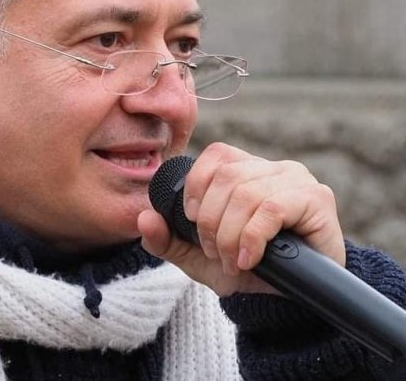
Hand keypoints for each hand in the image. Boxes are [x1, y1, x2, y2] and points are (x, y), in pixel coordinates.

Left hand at [138, 142, 345, 296]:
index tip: (193, 222)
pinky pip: (271, 208)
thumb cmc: (248, 272)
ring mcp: (297, 180)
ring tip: (231, 261)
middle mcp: (274, 168)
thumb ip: (166, 238)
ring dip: (230, 234)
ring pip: (246, 193)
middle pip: (227, 178)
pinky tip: (249, 259)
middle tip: (214, 253)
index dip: (197, 186)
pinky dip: (251, 237)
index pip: (216, 155)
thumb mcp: (197, 257)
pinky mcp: (317, 199)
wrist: (290, 304)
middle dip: (211, 221)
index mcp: (248, 169)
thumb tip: (143, 217)